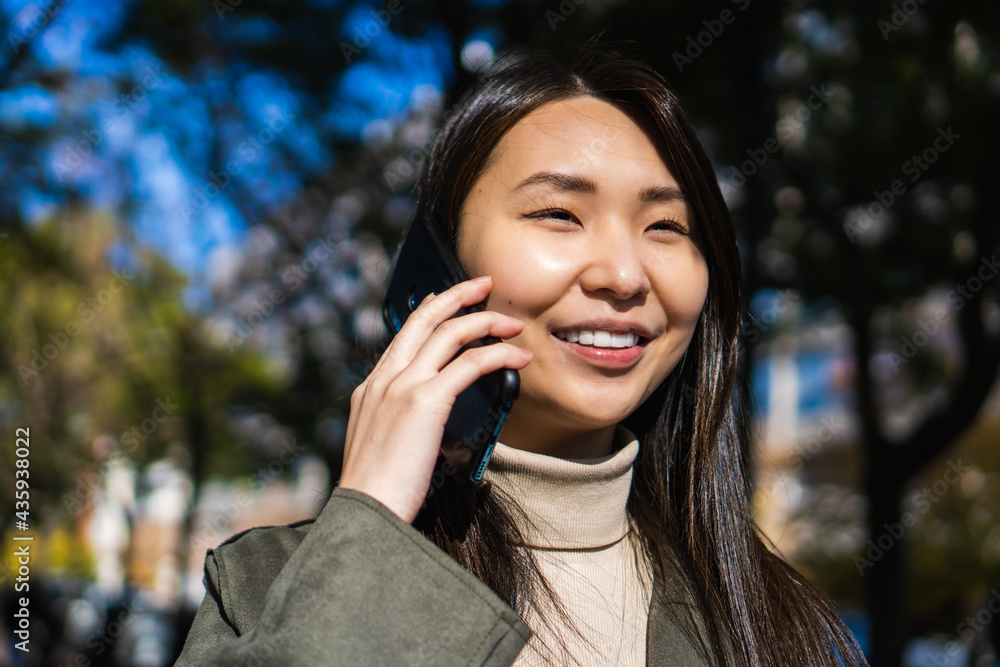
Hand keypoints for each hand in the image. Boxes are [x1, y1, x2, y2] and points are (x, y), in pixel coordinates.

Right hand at [338, 276, 532, 523]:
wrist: (365, 513)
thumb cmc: (378, 493)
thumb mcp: (381, 447)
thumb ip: (400, 424)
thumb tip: (426, 425)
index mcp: (371, 388)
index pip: (403, 335)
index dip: (428, 311)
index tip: (446, 298)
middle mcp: (384, 379)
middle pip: (424, 320)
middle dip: (458, 295)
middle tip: (484, 285)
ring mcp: (402, 387)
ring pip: (449, 334)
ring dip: (486, 322)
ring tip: (512, 324)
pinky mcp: (424, 401)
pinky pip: (469, 364)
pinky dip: (498, 355)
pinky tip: (517, 359)